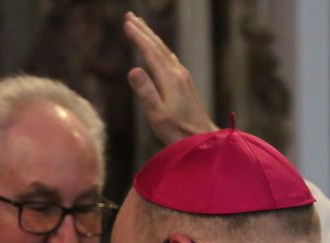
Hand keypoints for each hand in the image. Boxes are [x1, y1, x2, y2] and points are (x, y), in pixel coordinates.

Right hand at [123, 11, 216, 143]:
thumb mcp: (157, 115)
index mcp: (170, 79)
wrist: (203, 140)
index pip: (150, 52)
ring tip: (141, 27)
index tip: (126, 22)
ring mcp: (183, 77)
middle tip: (130, 16)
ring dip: (152, 37)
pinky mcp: (185, 83)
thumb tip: (132, 70)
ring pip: (165, 50)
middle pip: (158, 46)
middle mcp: (178, 73)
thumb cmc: (178, 132)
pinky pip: (169, 58)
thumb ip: (146, 92)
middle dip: (144, 30)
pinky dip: (159, 49)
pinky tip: (158, 50)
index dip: (138, 36)